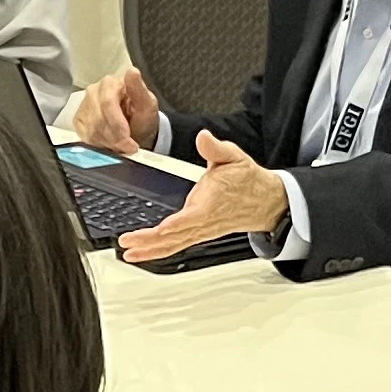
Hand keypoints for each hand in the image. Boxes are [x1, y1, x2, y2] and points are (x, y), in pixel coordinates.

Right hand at [66, 65, 161, 155]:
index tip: (129, 139)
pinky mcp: (78, 119)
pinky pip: (85, 137)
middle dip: (115, 138)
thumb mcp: (147, 103)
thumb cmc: (141, 115)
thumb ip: (139, 89)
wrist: (135, 129)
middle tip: (128, 147)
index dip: (117, 124)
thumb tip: (132, 72)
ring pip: (92, 130)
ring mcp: (84, 105)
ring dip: (109, 143)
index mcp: (110, 83)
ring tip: (122, 146)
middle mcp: (94, 91)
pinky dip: (100, 145)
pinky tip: (110, 144)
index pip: (107, 103)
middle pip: (99, 119)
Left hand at [118, 132, 287, 263]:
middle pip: (175, 236)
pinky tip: (141, 253)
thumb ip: (215, 148)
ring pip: (172, 245)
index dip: (176, 225)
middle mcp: (203, 221)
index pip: (192, 217)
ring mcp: (199, 231)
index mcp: (211, 203)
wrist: (263, 201)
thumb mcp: (233, 157)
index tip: (161, 230)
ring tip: (128, 253)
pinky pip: (175, 246)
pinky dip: (157, 251)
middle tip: (127, 242)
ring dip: (149, 251)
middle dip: (149, 241)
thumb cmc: (246, 180)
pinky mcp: (196, 234)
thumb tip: (203, 138)